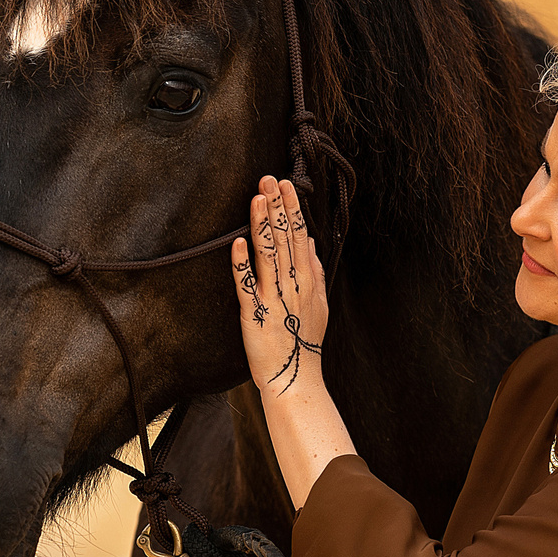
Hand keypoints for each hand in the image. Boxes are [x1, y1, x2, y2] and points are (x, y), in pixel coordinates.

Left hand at [232, 174, 330, 395]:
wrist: (297, 378)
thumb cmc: (305, 341)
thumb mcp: (319, 303)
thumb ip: (315, 270)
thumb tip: (311, 241)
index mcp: (308, 280)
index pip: (301, 236)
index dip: (293, 209)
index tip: (287, 184)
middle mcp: (293, 285)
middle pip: (285, 239)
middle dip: (278, 207)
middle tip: (269, 178)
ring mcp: (274, 299)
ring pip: (268, 255)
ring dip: (262, 225)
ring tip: (257, 198)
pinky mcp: (255, 315)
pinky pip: (247, 286)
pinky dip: (242, 264)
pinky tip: (238, 243)